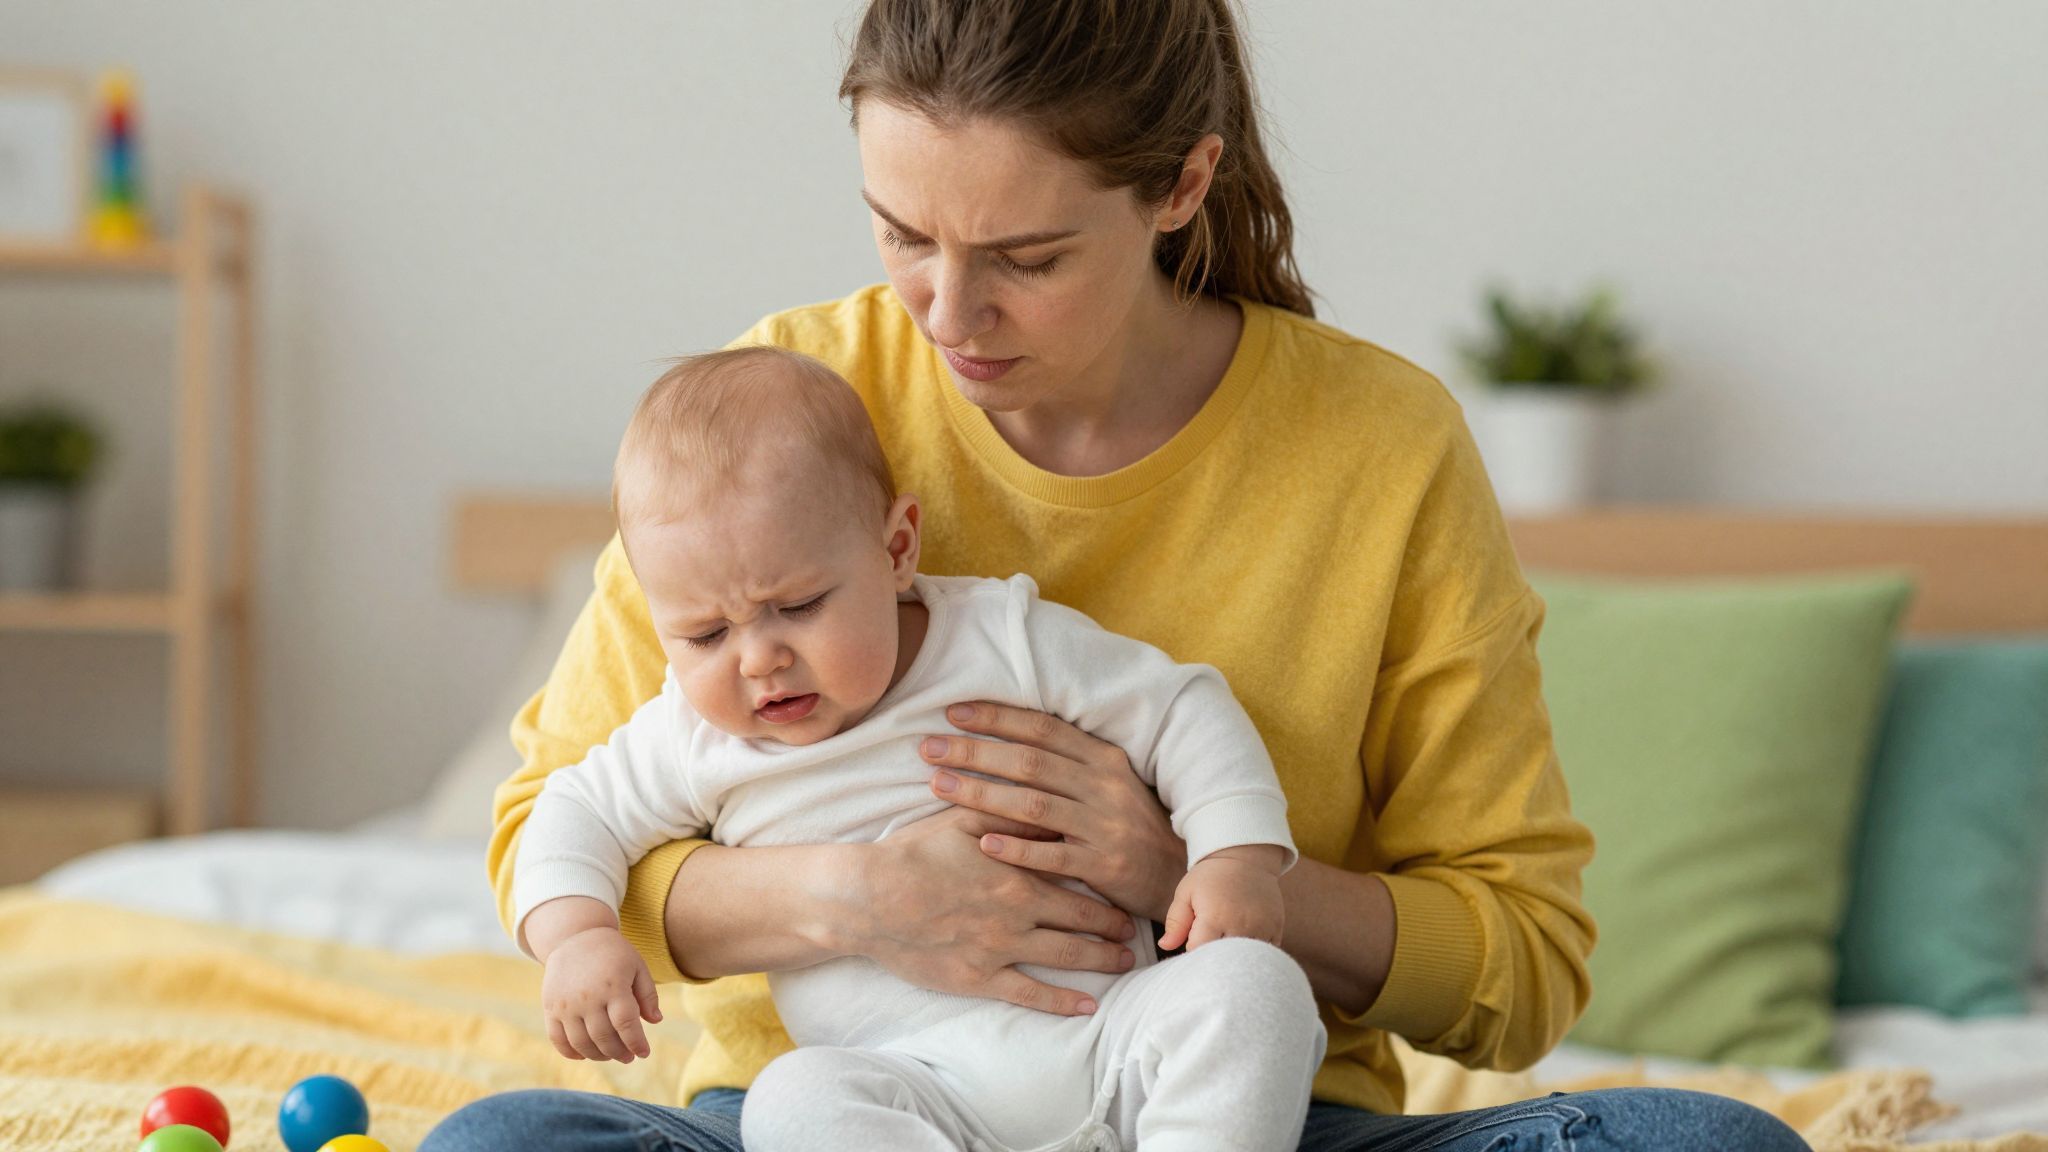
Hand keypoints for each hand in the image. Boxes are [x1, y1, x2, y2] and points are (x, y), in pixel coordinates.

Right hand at [542, 926, 662, 1062]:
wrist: (575, 937)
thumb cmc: (613, 953)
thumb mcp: (637, 966)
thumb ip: (647, 995)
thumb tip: (655, 1021)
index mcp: (613, 985)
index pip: (626, 1024)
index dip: (636, 1043)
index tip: (644, 1052)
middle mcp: (587, 997)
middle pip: (604, 1037)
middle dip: (619, 1053)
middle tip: (629, 1057)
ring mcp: (566, 1004)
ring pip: (581, 1043)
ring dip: (598, 1056)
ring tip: (610, 1055)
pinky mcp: (550, 1008)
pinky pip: (558, 1039)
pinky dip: (571, 1053)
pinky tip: (585, 1054)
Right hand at [842, 805, 1138, 1015]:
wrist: (868, 899)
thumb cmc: (911, 854)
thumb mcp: (960, 819)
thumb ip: (1007, 813)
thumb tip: (1047, 808)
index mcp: (1016, 869)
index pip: (1074, 875)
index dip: (1104, 881)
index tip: (1125, 883)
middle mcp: (1017, 910)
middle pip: (1081, 918)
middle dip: (1112, 925)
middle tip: (1135, 929)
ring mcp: (1000, 948)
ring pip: (1065, 956)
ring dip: (1100, 959)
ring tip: (1124, 962)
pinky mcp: (979, 978)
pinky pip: (1031, 994)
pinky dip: (1063, 1001)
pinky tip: (1088, 1006)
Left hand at [922, 702, 1187, 920]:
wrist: (1180, 872)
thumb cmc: (1131, 823)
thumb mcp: (1110, 781)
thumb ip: (1069, 760)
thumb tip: (1012, 735)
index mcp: (1103, 758)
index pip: (1043, 728)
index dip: (998, 717)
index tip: (953, 713)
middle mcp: (1104, 785)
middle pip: (1029, 762)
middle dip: (974, 752)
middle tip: (928, 748)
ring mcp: (1104, 825)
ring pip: (1033, 804)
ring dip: (981, 794)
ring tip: (939, 786)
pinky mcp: (1104, 865)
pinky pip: (1053, 855)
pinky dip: (1016, 849)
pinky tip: (981, 843)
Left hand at [1159, 846, 1285, 950]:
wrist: (1247, 857)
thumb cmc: (1211, 877)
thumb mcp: (1187, 892)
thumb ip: (1176, 922)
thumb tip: (1165, 946)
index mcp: (1214, 916)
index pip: (1199, 952)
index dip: (1192, 955)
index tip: (1191, 947)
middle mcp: (1240, 925)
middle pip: (1224, 962)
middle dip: (1213, 962)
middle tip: (1208, 952)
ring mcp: (1262, 928)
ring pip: (1247, 961)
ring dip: (1235, 960)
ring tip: (1226, 949)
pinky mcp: (1276, 929)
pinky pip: (1266, 955)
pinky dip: (1255, 957)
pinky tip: (1245, 947)